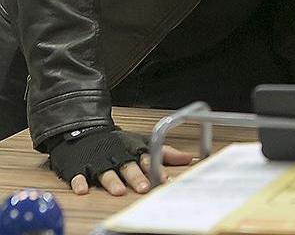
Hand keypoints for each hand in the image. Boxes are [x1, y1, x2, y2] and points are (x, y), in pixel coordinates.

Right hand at [48, 128, 192, 195]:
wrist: (84, 129)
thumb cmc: (117, 141)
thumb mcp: (141, 142)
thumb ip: (165, 152)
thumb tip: (188, 158)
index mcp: (132, 150)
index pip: (147, 159)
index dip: (156, 168)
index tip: (166, 178)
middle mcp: (116, 156)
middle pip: (127, 167)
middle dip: (136, 177)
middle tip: (144, 188)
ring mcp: (97, 161)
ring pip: (105, 172)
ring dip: (112, 182)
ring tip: (119, 191)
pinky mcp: (78, 166)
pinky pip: (78, 175)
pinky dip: (80, 182)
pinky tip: (83, 190)